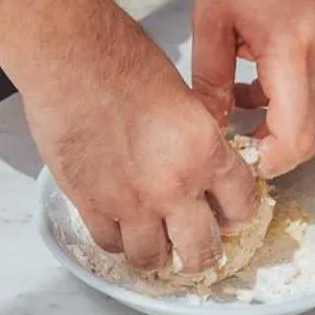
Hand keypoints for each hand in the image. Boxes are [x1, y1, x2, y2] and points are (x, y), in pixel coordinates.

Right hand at [21, 0, 264, 277]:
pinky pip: (111, 244)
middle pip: (202, 251)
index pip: (243, 204)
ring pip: (153, 260)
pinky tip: (117, 221)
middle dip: (202, 249)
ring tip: (152, 236)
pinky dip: (117, 238)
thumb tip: (199, 161)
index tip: (229, 209)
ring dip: (156, 251)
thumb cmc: (122, 58)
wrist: (72, 55)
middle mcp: (173, 185)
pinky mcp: (91, 204)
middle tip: (194, 239)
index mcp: (204, 150)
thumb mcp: (182, 95)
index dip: (238, 210)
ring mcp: (130, 201)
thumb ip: (195, 138)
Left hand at [190, 0, 314, 179]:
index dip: (265, 162)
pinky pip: (311, 86)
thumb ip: (210, 77)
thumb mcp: (213, 17)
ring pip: (311, 111)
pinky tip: (247, 80)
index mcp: (293, 54)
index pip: (295, 139)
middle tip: (229, 146)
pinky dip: (283, 97)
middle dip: (270, 149)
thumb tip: (207, 123)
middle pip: (308, 133)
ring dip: (275, 122)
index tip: (232, 161)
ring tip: (230, 110)